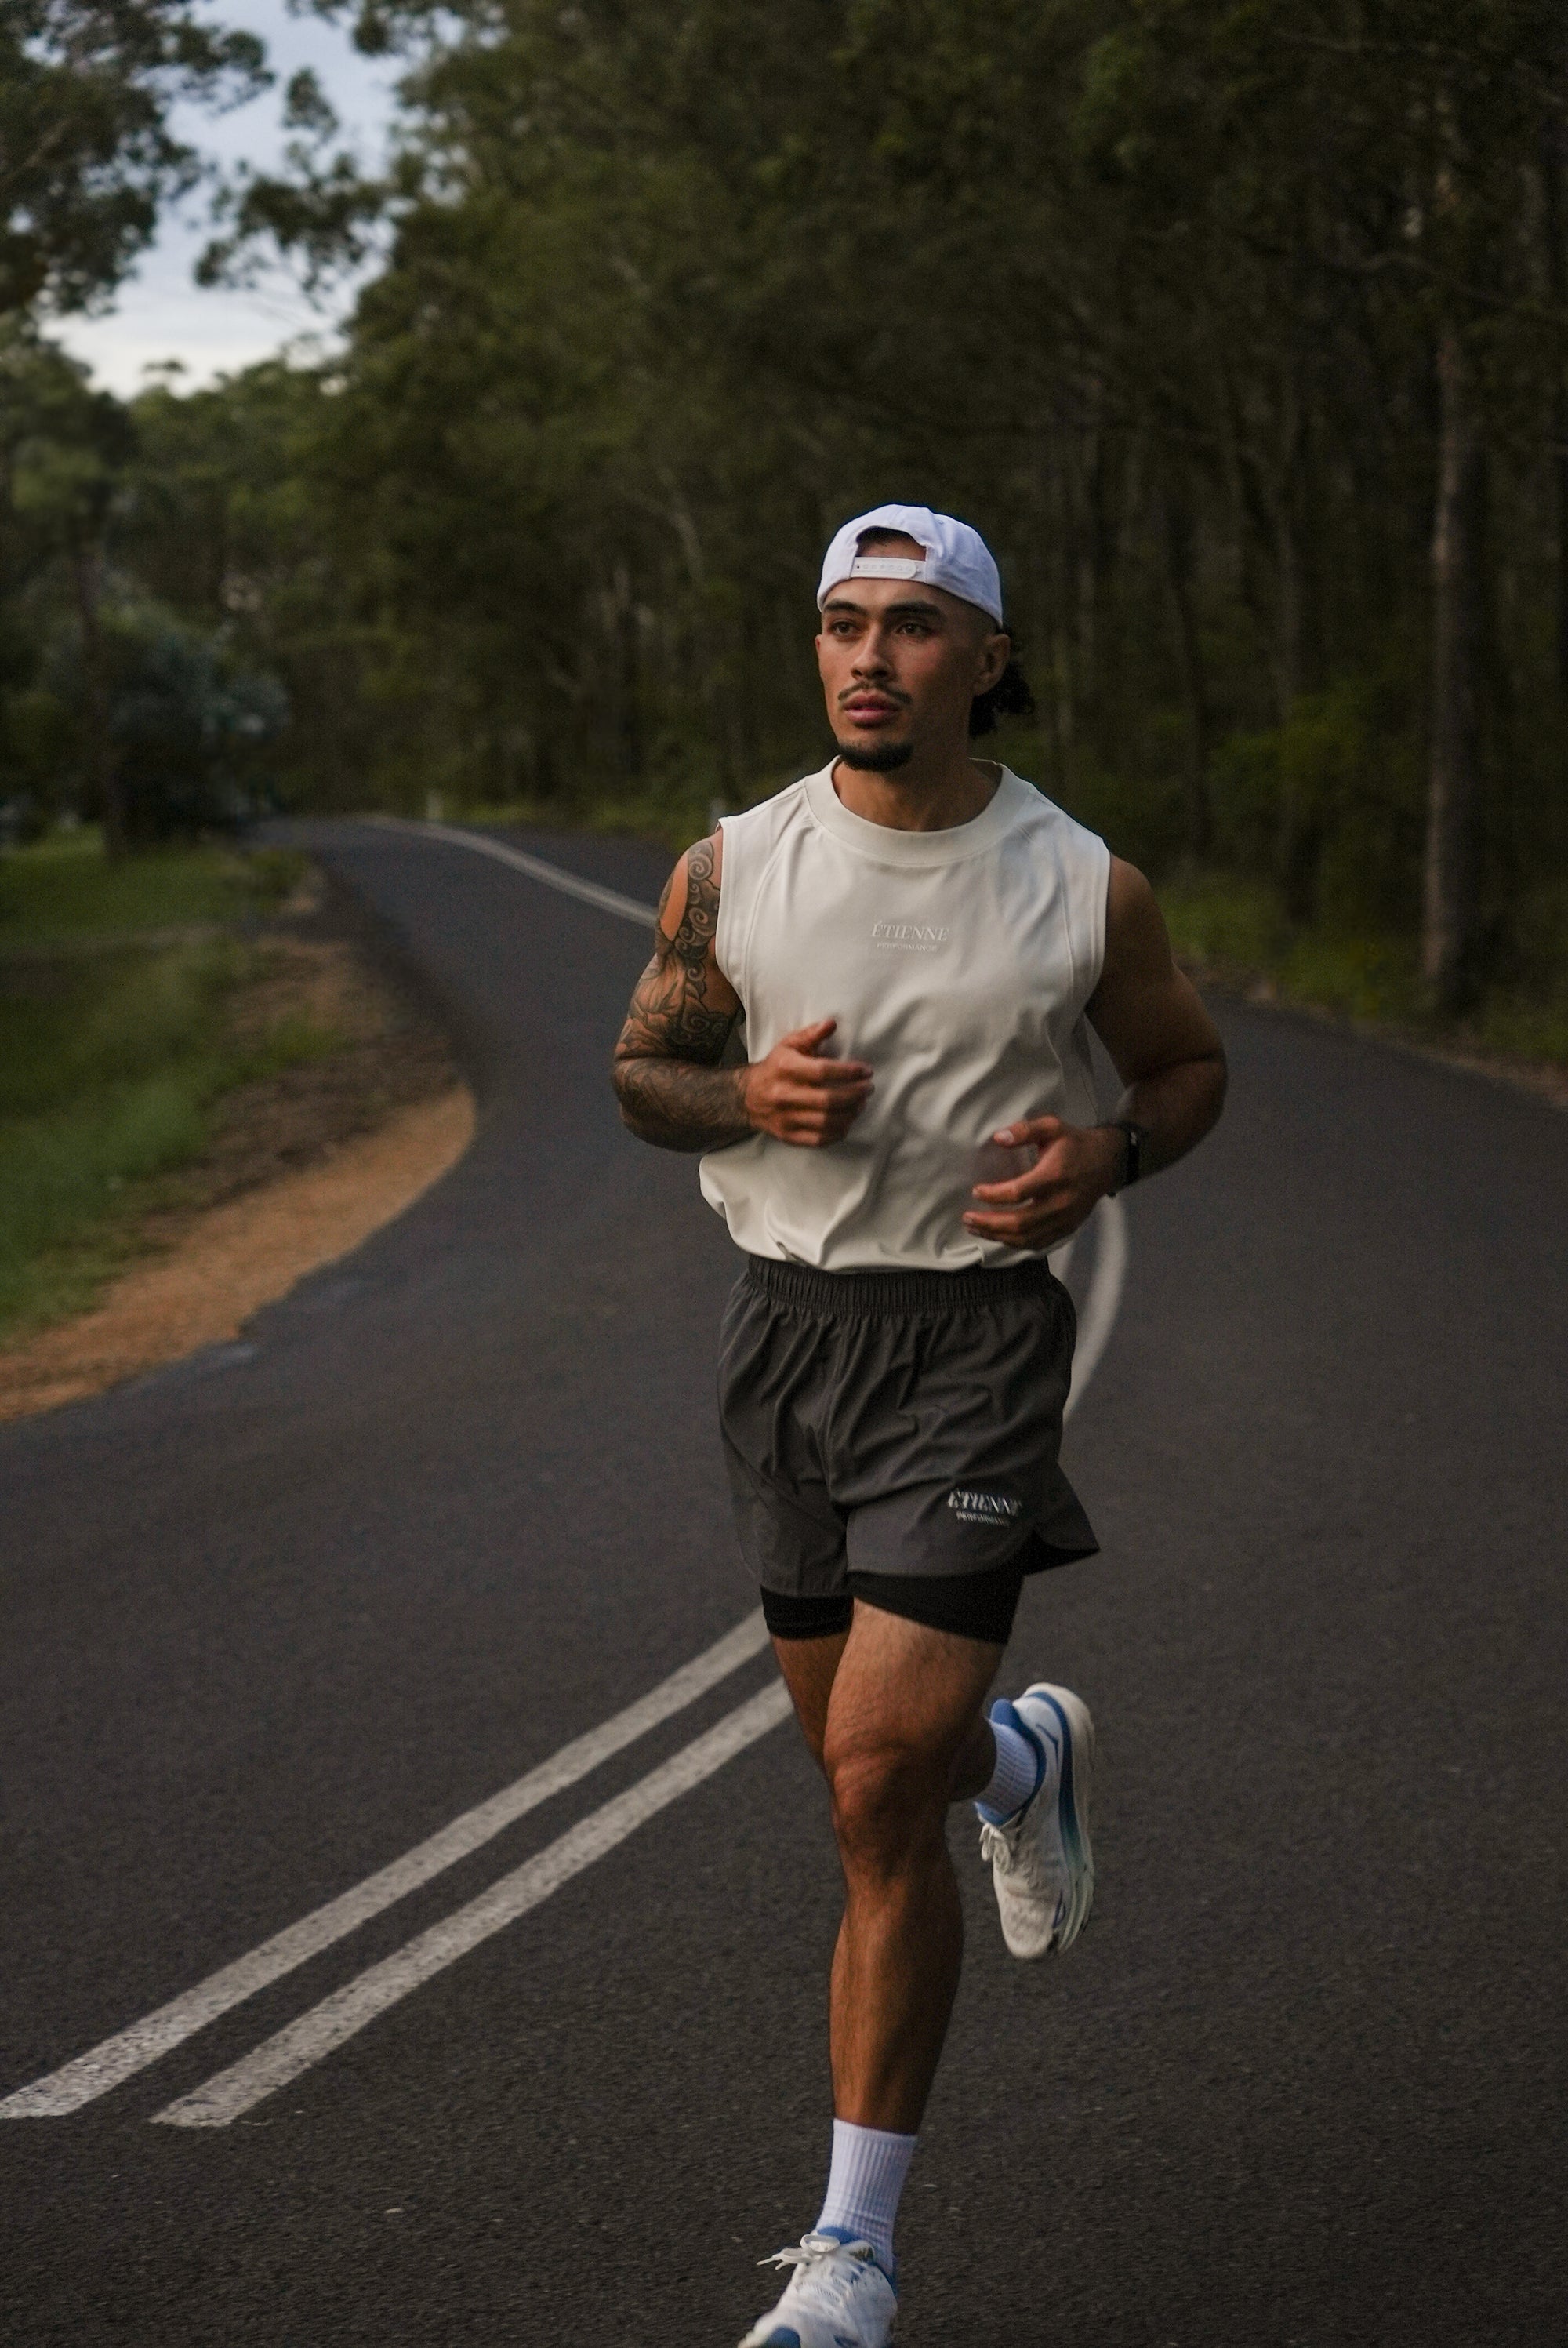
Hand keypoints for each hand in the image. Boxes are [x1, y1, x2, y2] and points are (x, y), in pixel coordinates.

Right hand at [743, 1018, 872, 1146]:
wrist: (747, 1097)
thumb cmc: (775, 1067)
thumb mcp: (789, 1045)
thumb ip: (812, 1035)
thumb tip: (832, 1023)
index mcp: (786, 1069)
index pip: (824, 1072)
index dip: (849, 1072)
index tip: (866, 1071)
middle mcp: (784, 1095)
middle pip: (829, 1100)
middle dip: (855, 1094)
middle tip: (868, 1089)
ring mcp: (786, 1118)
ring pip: (827, 1122)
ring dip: (851, 1114)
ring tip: (860, 1104)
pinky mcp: (788, 1135)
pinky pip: (819, 1140)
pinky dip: (838, 1133)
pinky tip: (847, 1122)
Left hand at [963, 1116, 1121, 1248]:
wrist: (1107, 1163)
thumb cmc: (1074, 1143)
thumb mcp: (1051, 1127)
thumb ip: (1024, 1130)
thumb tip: (997, 1138)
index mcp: (1054, 1176)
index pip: (1018, 1192)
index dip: (994, 1195)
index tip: (976, 1190)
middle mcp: (1060, 1202)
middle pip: (1020, 1222)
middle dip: (989, 1223)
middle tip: (967, 1218)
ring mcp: (1065, 1219)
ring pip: (1027, 1238)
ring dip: (997, 1236)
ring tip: (976, 1228)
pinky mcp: (1067, 1229)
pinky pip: (1038, 1243)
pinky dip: (1015, 1243)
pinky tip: (998, 1237)